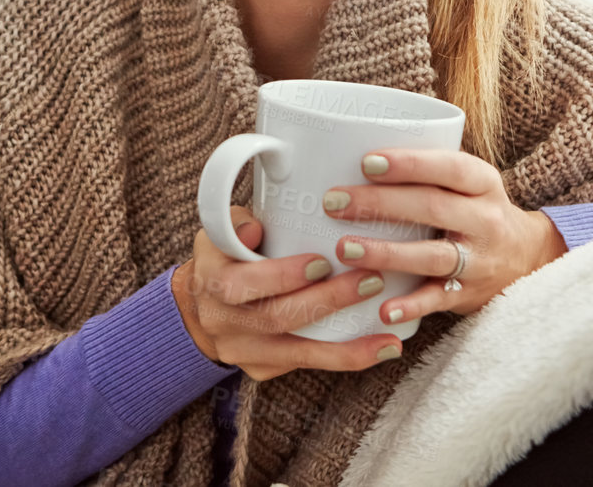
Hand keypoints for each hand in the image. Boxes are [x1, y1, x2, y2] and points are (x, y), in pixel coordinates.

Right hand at [172, 205, 406, 380]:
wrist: (203, 305)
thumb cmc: (224, 257)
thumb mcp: (221, 231)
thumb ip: (239, 222)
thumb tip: (258, 228)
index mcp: (211, 281)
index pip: (241, 284)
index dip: (282, 276)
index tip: (322, 262)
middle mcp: (223, 322)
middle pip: (277, 318)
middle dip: (327, 301)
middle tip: (371, 280)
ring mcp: (243, 351)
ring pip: (297, 353)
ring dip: (347, 346)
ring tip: (389, 338)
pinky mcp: (262, 369)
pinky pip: (306, 365)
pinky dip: (345, 358)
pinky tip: (381, 349)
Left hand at [321, 149, 566, 326]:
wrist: (528, 258)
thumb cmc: (476, 210)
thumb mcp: (468, 184)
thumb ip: (428, 172)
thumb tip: (352, 155)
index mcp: (483, 183)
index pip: (449, 168)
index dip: (409, 165)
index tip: (366, 162)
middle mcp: (485, 220)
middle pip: (432, 207)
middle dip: (380, 203)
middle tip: (334, 201)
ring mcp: (479, 260)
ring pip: (432, 255)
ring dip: (386, 253)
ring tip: (345, 248)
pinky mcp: (468, 295)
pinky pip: (438, 301)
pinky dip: (411, 306)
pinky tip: (382, 309)